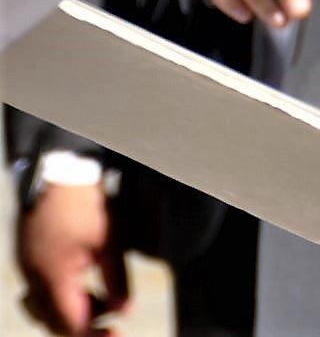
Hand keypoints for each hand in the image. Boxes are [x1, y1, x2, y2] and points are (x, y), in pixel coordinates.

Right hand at [17, 184, 128, 336]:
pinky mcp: (28, 257)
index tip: (117, 334)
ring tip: (103, 300)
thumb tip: (125, 309)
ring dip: (74, 311)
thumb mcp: (109, 239)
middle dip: (86, 326)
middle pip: (55, 322)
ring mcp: (27, 268)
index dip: (94, 335)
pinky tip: (83, 285)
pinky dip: (63, 295)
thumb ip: (117, 278)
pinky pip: (41, 291)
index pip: (71, 325)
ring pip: (46, 309)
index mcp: (52, 277)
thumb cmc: (83, 200)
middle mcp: (33, 278)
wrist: (57, 167)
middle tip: (113, 324)